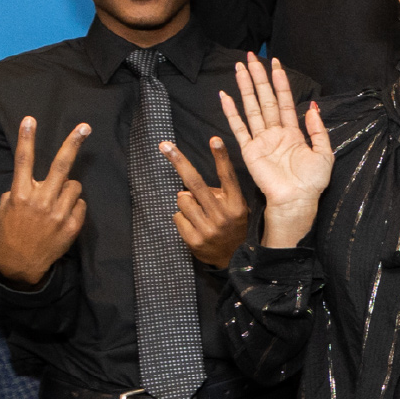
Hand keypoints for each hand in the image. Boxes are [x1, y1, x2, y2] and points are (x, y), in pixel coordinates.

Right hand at [0, 116, 88, 286]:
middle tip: (85, 127)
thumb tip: (35, 180)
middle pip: (60, 166)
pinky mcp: (72, 226)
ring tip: (56, 202)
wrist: (20, 264)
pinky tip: (62, 217)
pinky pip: (80, 205)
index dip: (26, 138)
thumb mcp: (6, 208)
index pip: (23, 161)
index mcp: (20, 194)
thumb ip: (20, 190)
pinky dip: (74, 206)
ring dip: (68, 188)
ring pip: (74, 185)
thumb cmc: (10, 232)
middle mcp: (41, 201)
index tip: (30, 119)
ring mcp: (58, 214)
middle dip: (73, 143)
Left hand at [164, 135, 252, 268]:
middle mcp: (222, 215)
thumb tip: (184, 191)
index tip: (214, 139)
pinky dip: (182, 218)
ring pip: (182, 200)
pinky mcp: (194, 239)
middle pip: (195, 183)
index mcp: (235, 204)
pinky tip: (194, 226)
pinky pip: (177, 217)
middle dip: (178, 161)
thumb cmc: (232, 226)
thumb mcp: (234, 208)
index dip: (221, 157)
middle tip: (164, 145)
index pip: (227, 177)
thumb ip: (215, 194)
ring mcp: (208, 228)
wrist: (233, 259)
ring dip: (185, 203)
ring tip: (199, 214)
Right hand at [218, 55, 330, 245]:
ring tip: (239, 68)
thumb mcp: (324, 153)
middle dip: (259, 78)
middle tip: (251, 57)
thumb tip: (312, 106)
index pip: (284, 101)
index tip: (276, 64)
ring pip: (252, 107)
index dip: (280, 82)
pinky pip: (239, 128)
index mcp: (293, 133)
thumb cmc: (312, 182)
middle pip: (265, 99)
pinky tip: (225, 97)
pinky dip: (231, 112)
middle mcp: (275, 133)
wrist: (297, 200)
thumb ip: (318, 129)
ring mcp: (261, 140)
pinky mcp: (249, 151)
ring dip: (245, 88)